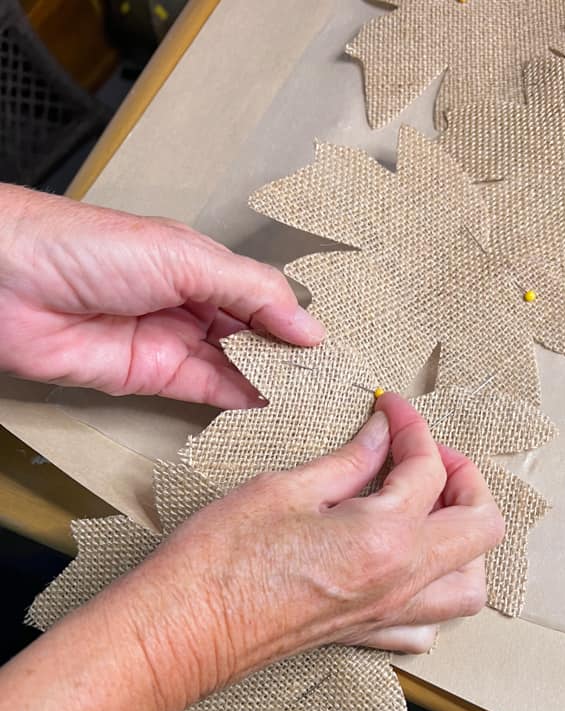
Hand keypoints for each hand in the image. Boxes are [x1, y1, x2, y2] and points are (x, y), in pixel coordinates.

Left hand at [0, 184, 323, 407]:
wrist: (9, 285)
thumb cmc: (85, 247)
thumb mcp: (185, 255)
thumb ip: (251, 291)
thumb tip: (308, 325)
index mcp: (199, 263)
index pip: (262, 296)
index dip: (295, 320)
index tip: (330, 347)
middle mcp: (188, 302)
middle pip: (252, 335)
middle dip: (288, 356)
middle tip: (329, 380)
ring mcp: (170, 342)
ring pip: (234, 367)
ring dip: (270, 382)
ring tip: (312, 398)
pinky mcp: (150, 379)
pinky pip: (205, 393)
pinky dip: (239, 402)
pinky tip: (271, 407)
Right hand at [113, 393, 504, 710]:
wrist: (185, 630)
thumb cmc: (221, 561)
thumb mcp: (286, 489)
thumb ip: (349, 461)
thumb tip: (381, 436)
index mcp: (385, 536)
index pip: (428, 470)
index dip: (412, 427)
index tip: (390, 409)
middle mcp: (400, 581)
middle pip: (481, 528)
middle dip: (466, 479)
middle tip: (425, 456)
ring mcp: (387, 614)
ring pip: (469, 585)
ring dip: (465, 541)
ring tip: (431, 511)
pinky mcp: (366, 636)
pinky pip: (429, 625)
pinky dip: (435, 593)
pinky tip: (408, 567)